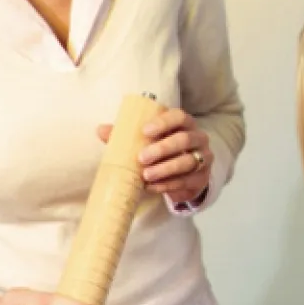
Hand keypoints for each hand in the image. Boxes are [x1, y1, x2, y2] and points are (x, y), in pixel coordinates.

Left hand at [97, 107, 211, 203]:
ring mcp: (203, 158)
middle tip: (142, 158)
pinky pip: (186, 181)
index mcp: (184, 124)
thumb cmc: (163, 150)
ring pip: (187, 161)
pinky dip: (168, 184)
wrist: (185, 173)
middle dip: (162, 149)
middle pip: (184, 139)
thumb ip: (127, 135)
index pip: (179, 116)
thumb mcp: (149, 140)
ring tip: (146, 175)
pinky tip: (152, 187)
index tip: (145, 131)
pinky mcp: (201, 178)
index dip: (163, 122)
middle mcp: (198, 138)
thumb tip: (100, 130)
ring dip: (165, 169)